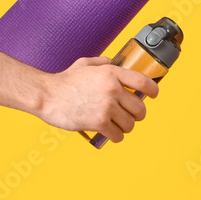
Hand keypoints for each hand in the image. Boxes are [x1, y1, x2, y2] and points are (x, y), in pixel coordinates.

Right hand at [37, 57, 158, 142]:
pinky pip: (118, 135)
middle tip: (131, 116)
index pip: (143, 82)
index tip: (153, 95)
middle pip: (140, 108)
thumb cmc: (64, 81)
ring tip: (119, 126)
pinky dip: (116, 137)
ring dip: (126, 127)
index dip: (153, 90)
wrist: (47, 95)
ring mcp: (107, 107)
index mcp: (112, 73)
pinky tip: (112, 134)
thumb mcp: (85, 64)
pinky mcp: (99, 123)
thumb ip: (102, 62)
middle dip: (138, 115)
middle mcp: (113, 89)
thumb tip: (115, 62)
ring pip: (130, 124)